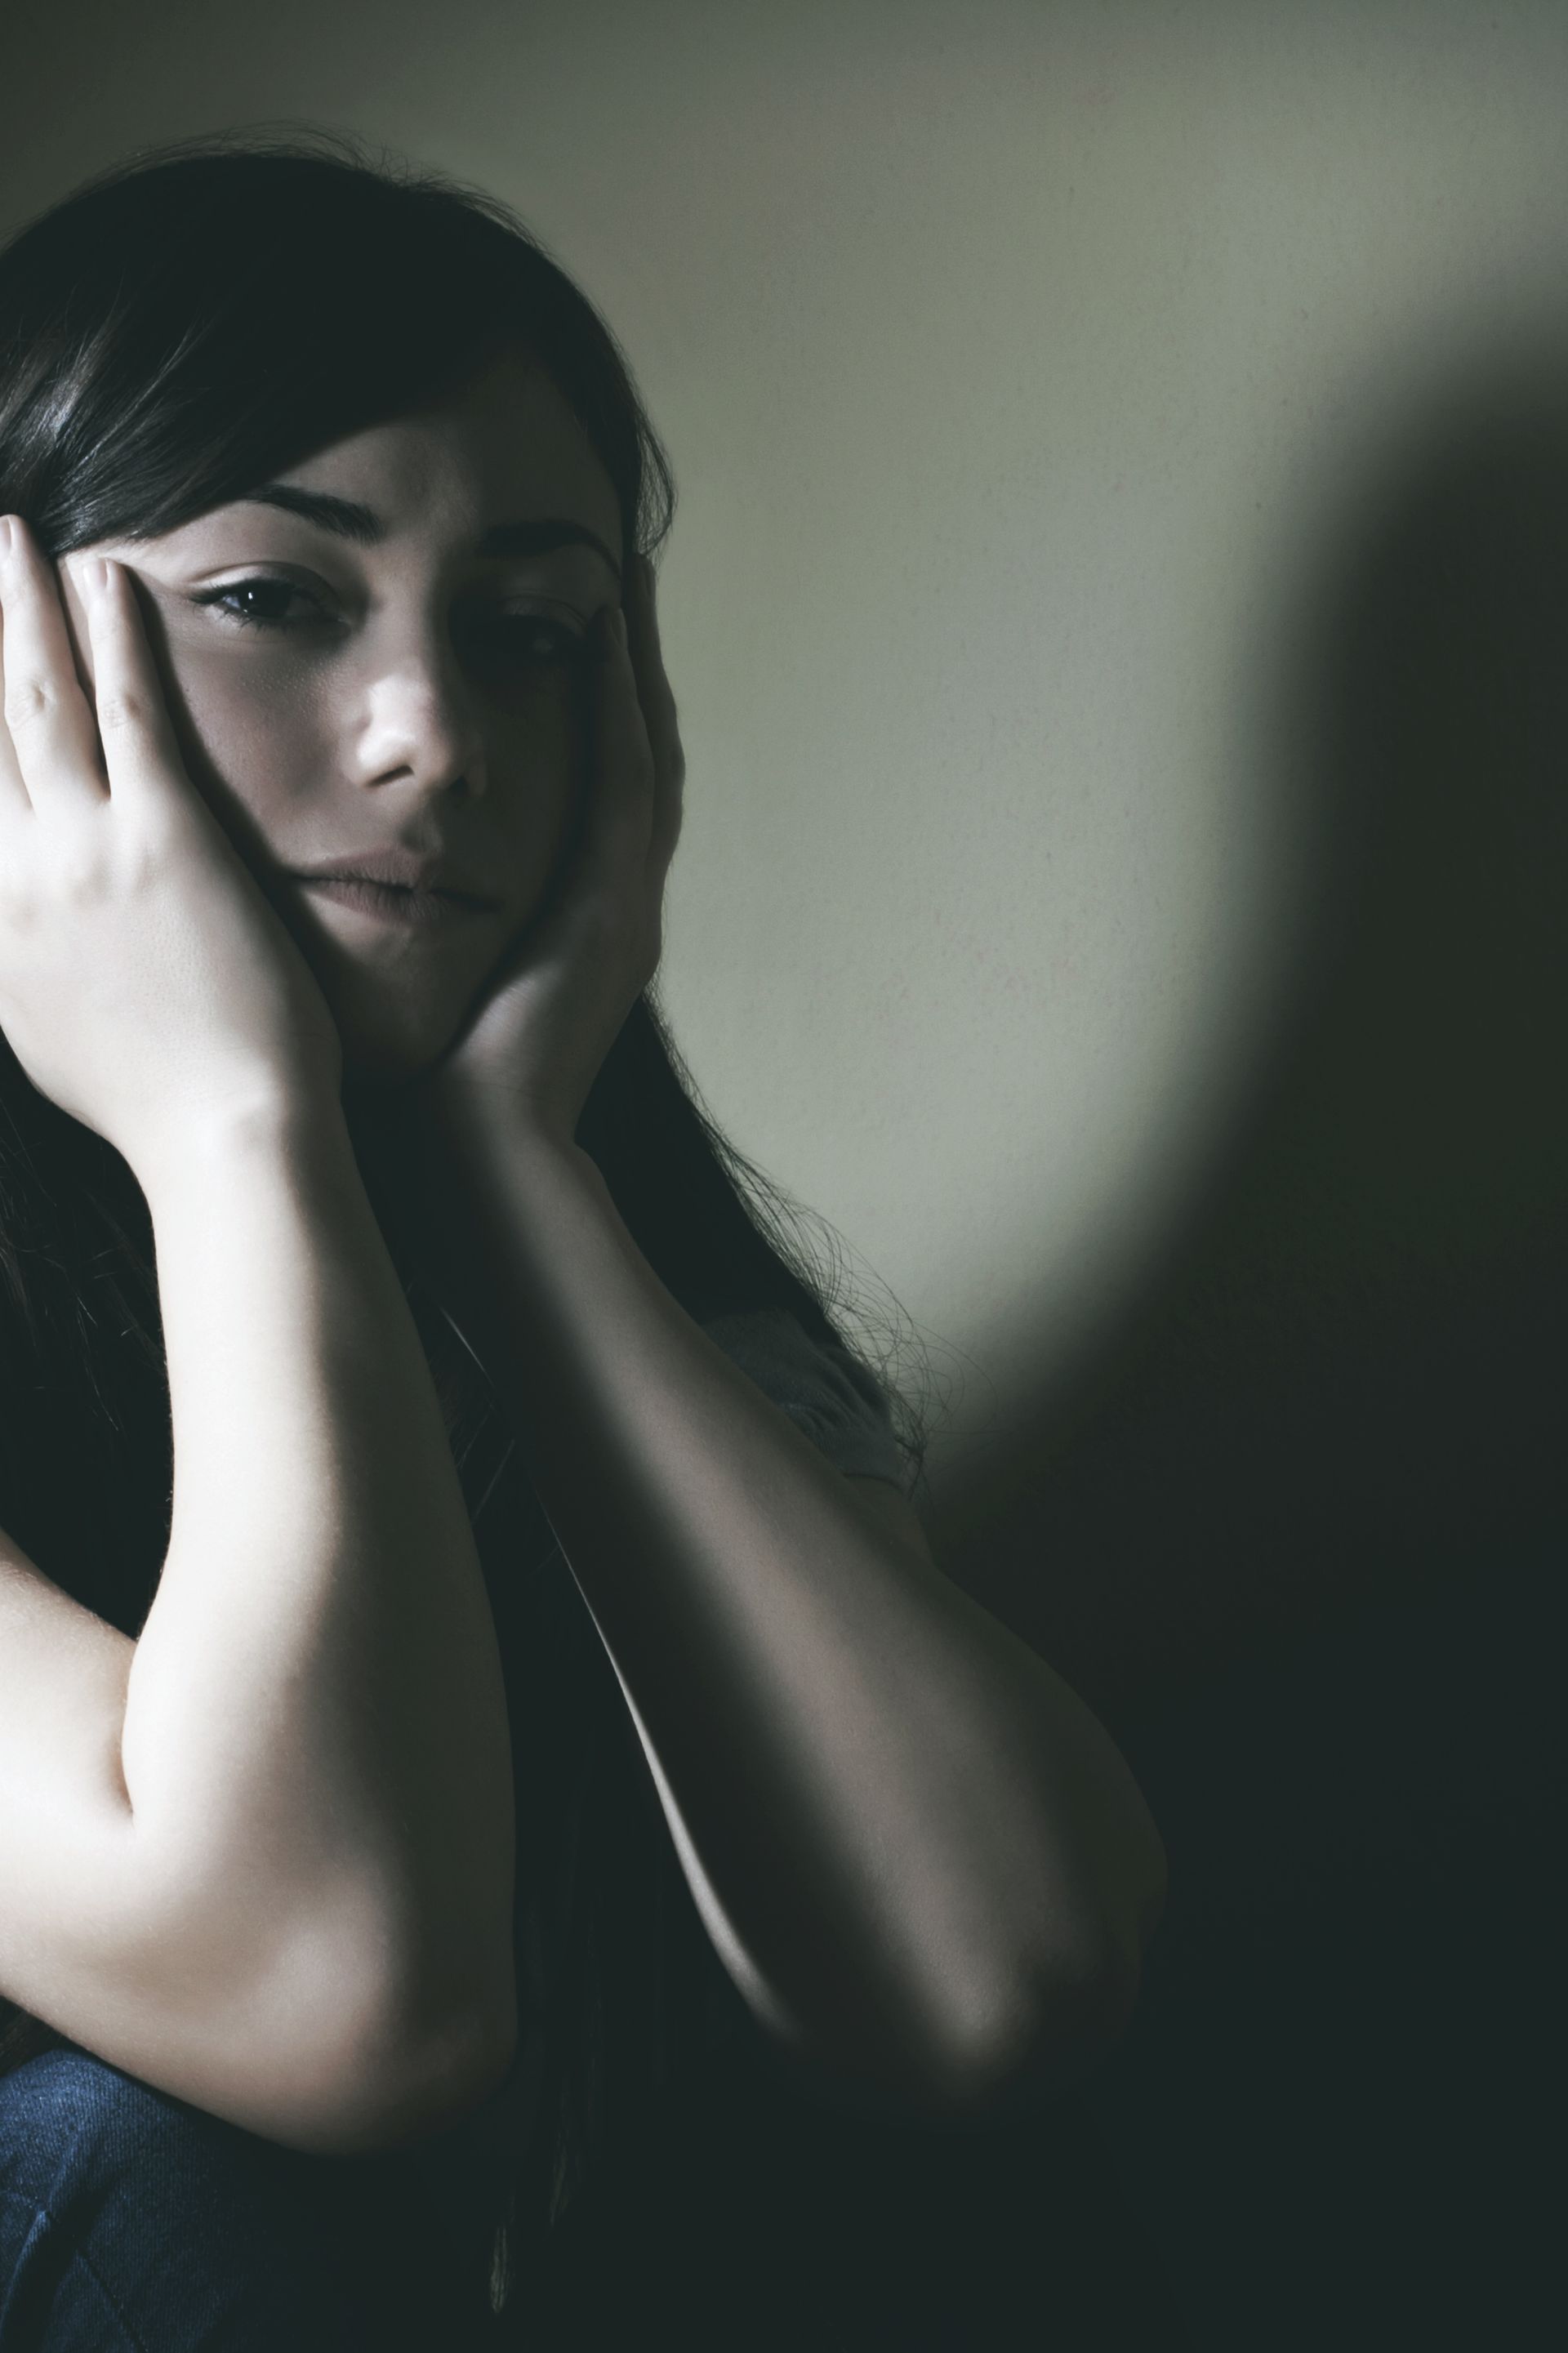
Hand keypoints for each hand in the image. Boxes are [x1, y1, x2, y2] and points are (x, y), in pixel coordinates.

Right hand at [0, 518, 344, 1177]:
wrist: (224, 1137)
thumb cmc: (156, 1100)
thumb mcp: (44, 1029)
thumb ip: (15, 955)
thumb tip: (8, 915)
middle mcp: (10, 879)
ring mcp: (83, 854)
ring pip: (35, 701)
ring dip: (19, 606)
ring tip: (12, 535)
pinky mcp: (165, 839)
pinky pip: (129, 712)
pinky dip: (112, 636)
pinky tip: (106, 576)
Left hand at [349, 553, 683, 1225]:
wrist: (472, 1156)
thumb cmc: (423, 1075)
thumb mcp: (415, 969)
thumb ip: (400, 905)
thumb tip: (332, 847)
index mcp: (569, 915)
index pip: (585, 779)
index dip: (585, 699)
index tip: (563, 619)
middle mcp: (612, 901)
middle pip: (631, 752)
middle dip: (627, 665)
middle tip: (617, 574)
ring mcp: (626, 906)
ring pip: (643, 755)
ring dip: (635, 668)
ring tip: (622, 583)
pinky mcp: (617, 913)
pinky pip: (627, 788)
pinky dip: (622, 713)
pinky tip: (607, 644)